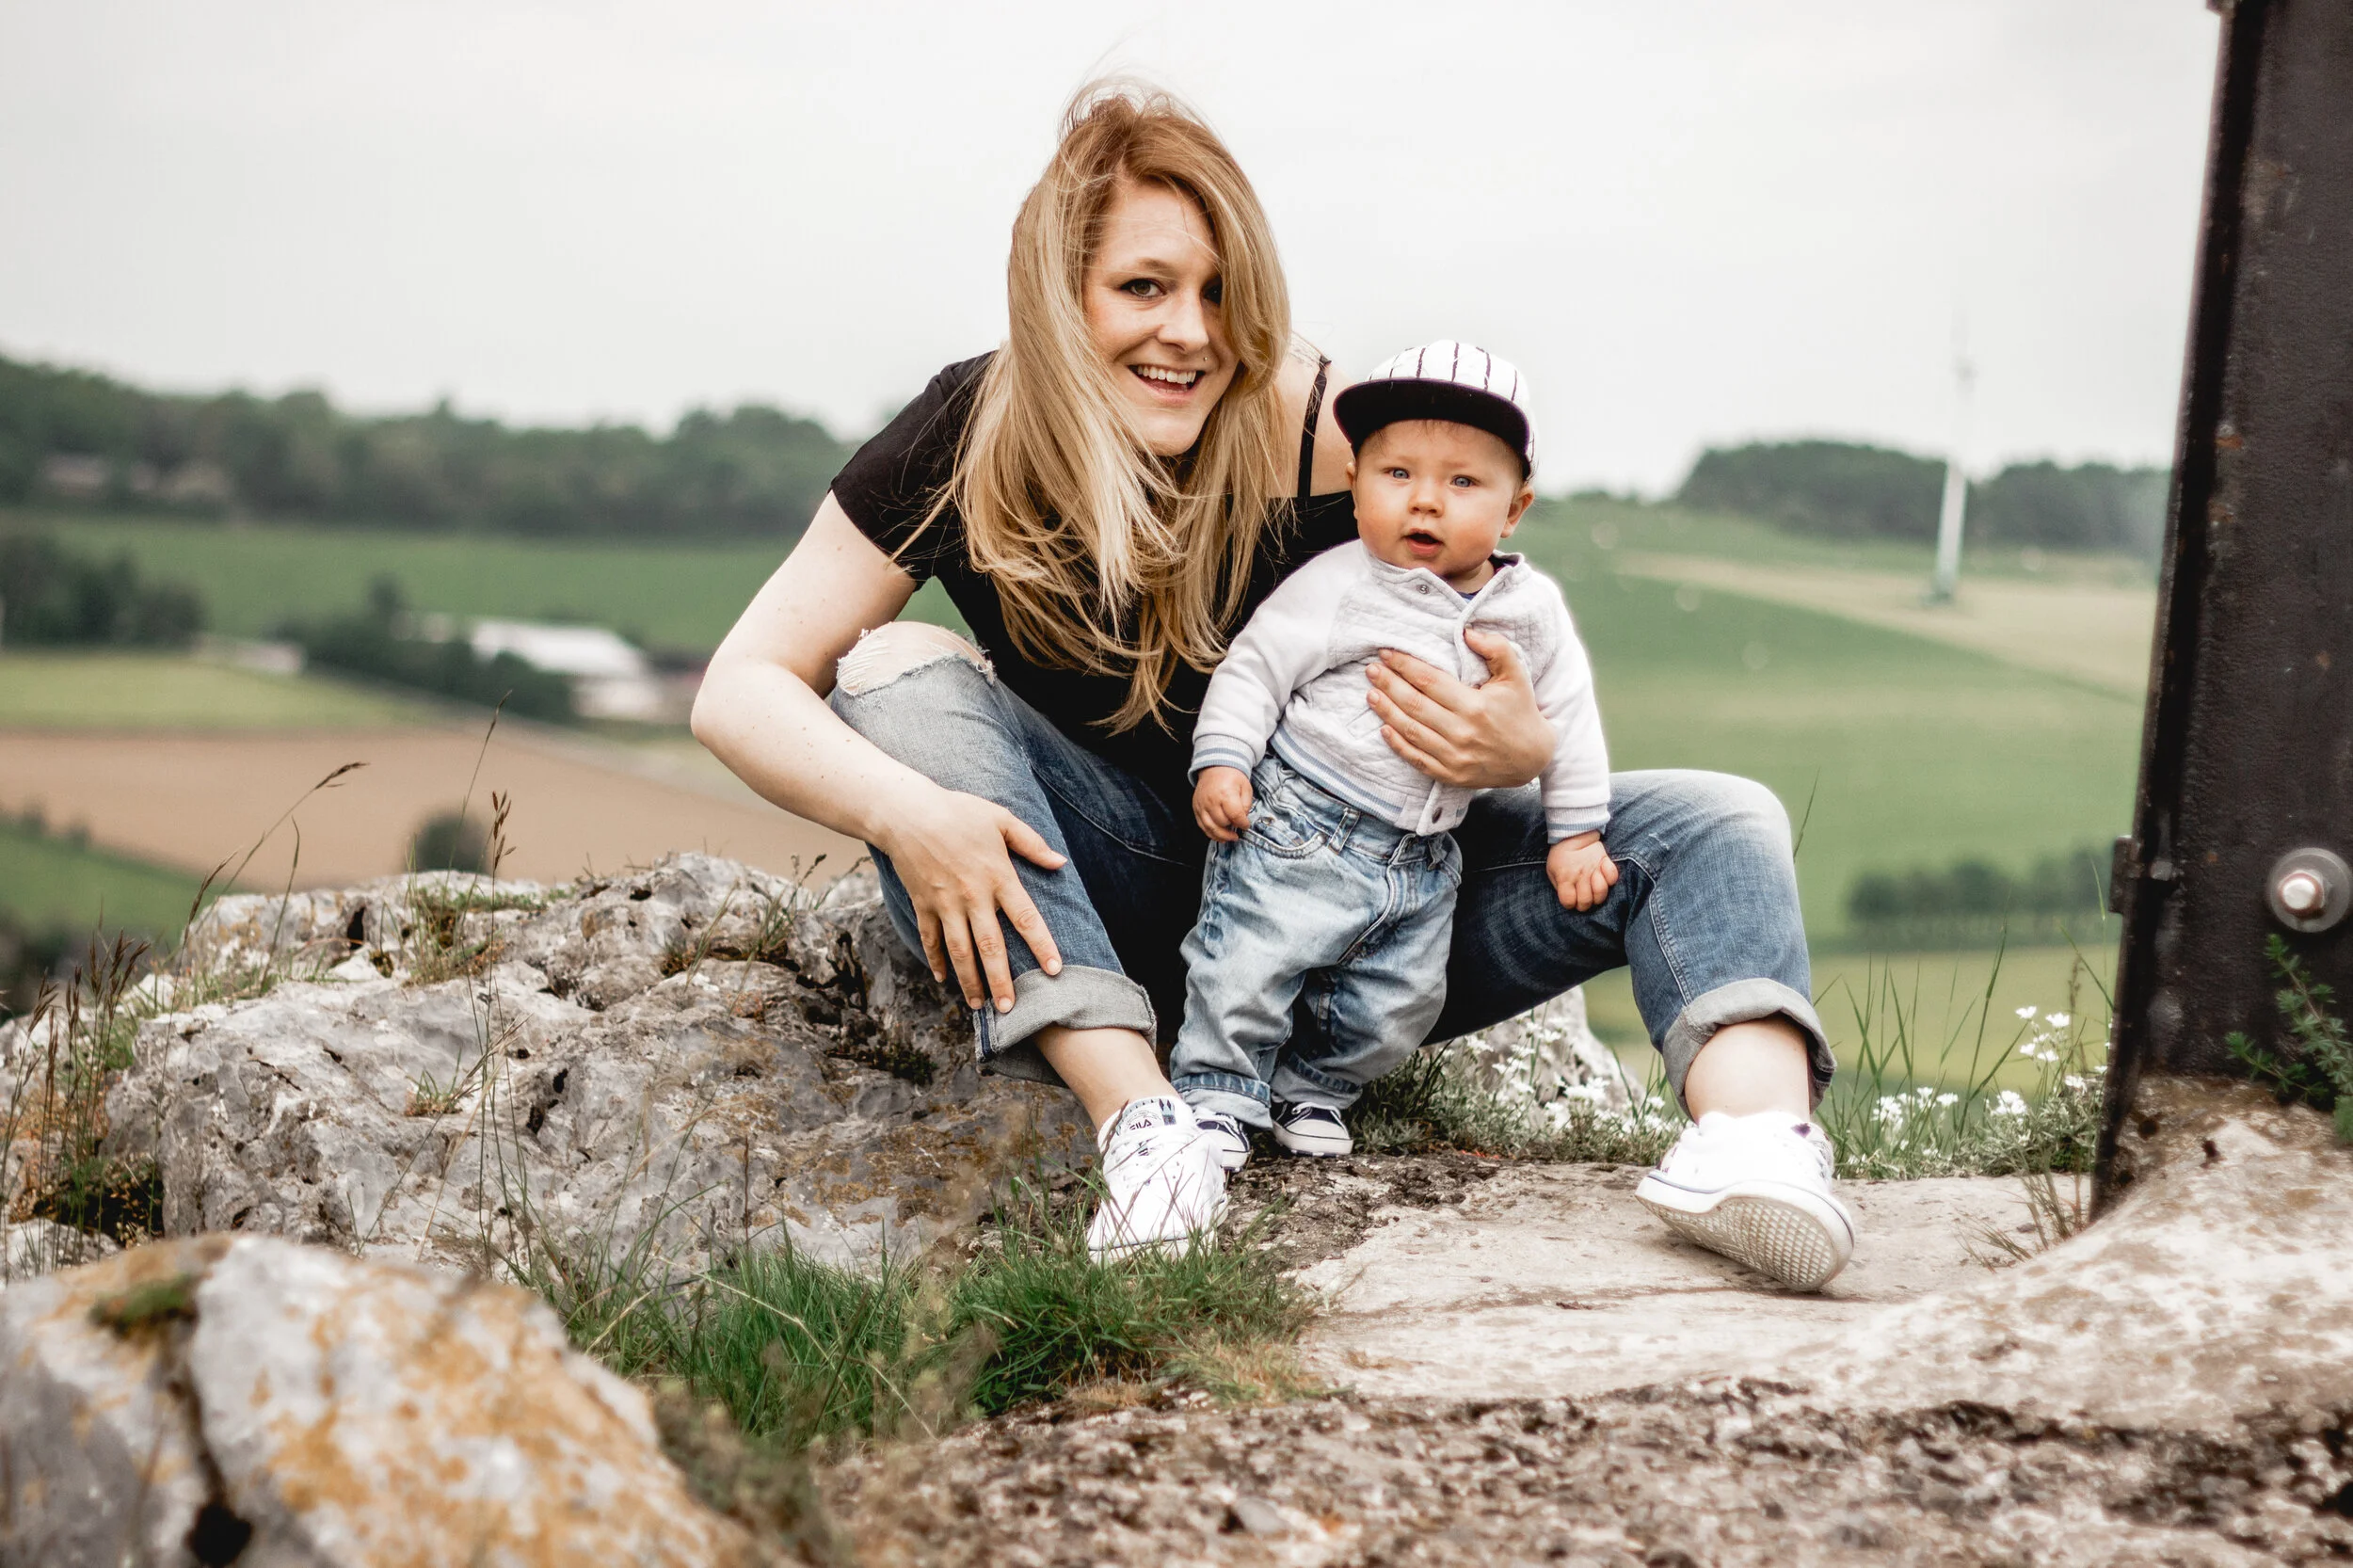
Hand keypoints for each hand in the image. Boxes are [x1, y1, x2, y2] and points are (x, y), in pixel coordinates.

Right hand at [877, 785, 1066, 1012]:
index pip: (1026, 918)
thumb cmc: (958, 811)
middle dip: (1000, 980)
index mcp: (998, 876)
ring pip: (959, 950)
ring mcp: (945, 903)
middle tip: (1009, 1008)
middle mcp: (972, 896)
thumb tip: (1061, 863)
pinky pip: (930, 938)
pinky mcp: (923, 904)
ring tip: (977, 1006)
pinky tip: (942, 979)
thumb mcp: (1001, 818)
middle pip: (990, 946)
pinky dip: (935, 960)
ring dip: (969, 980)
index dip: (1041, 945)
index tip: (1055, 970)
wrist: (906, 812)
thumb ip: (1032, 843)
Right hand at [1193, 766, 1253, 841]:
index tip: (1246, 825)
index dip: (1243, 824)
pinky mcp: (1196, 808)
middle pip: (1223, 823)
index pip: (1235, 815)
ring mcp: (1202, 805)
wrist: (1215, 767)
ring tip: (1231, 838)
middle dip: (1232, 827)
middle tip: (1238, 827)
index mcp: (1226, 794)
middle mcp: (1212, 800)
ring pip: (1211, 827)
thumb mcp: (1245, 787)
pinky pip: (1202, 825)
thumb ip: (1246, 805)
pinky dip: (1211, 833)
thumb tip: (1242, 819)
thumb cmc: (1231, 777)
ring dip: (1222, 836)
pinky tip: (1219, 835)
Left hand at [1368, 629, 1554, 788]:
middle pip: (1414, 705)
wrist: (1532, 758)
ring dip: (1387, 711)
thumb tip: (1467, 631)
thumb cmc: (1520, 711)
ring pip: (1411, 731)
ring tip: (1371, 694)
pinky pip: (1417, 759)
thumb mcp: (1516, 675)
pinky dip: (1397, 744)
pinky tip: (1384, 729)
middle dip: (1388, 684)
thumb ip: (1496, 648)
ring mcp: (1454, 757)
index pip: (1429, 681)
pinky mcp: (1450, 775)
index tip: (1387, 653)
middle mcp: (1461, 732)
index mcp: (1475, 706)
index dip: (1404, 665)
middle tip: (1371, 670)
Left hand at [1546, 831, 1619, 911]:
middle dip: (1584, 904)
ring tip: (1593, 890)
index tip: (1571, 899)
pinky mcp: (1604, 861)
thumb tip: (1570, 899)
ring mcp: (1593, 869)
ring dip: (1598, 895)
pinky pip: (1613, 875)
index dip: (1570, 904)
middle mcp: (1579, 876)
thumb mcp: (1552, 870)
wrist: (1572, 833)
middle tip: (1583, 898)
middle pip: (1586, 900)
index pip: (1568, 901)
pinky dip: (1610, 879)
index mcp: (1564, 878)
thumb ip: (1559, 886)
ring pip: (1600, 891)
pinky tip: (1604, 877)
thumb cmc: (1561, 855)